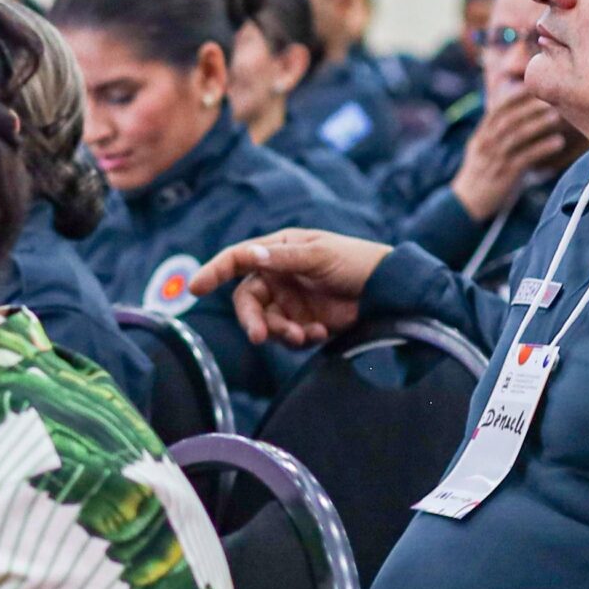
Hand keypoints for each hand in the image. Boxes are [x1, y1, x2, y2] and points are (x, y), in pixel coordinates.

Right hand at [191, 229, 393, 346]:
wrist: (392, 291)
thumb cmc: (357, 261)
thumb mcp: (319, 255)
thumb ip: (283, 258)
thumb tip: (249, 255)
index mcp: (278, 250)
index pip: (238, 259)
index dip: (214, 272)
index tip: (196, 288)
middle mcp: (279, 276)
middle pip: (248, 300)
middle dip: (252, 320)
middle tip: (260, 336)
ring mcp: (291, 301)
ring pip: (267, 322)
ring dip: (281, 332)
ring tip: (304, 335)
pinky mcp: (305, 323)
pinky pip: (288, 336)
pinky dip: (300, 337)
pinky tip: (320, 332)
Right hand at [451, 91, 571, 219]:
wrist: (467, 203)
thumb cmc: (483, 172)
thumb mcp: (484, 148)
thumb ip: (497, 131)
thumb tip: (514, 112)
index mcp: (481, 135)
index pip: (496, 110)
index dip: (514, 96)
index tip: (532, 85)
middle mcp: (485, 144)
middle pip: (508, 120)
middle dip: (529, 107)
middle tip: (550, 98)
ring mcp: (494, 159)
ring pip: (516, 137)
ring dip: (537, 125)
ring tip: (556, 116)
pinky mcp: (505, 175)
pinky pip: (525, 158)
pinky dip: (542, 148)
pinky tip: (558, 142)